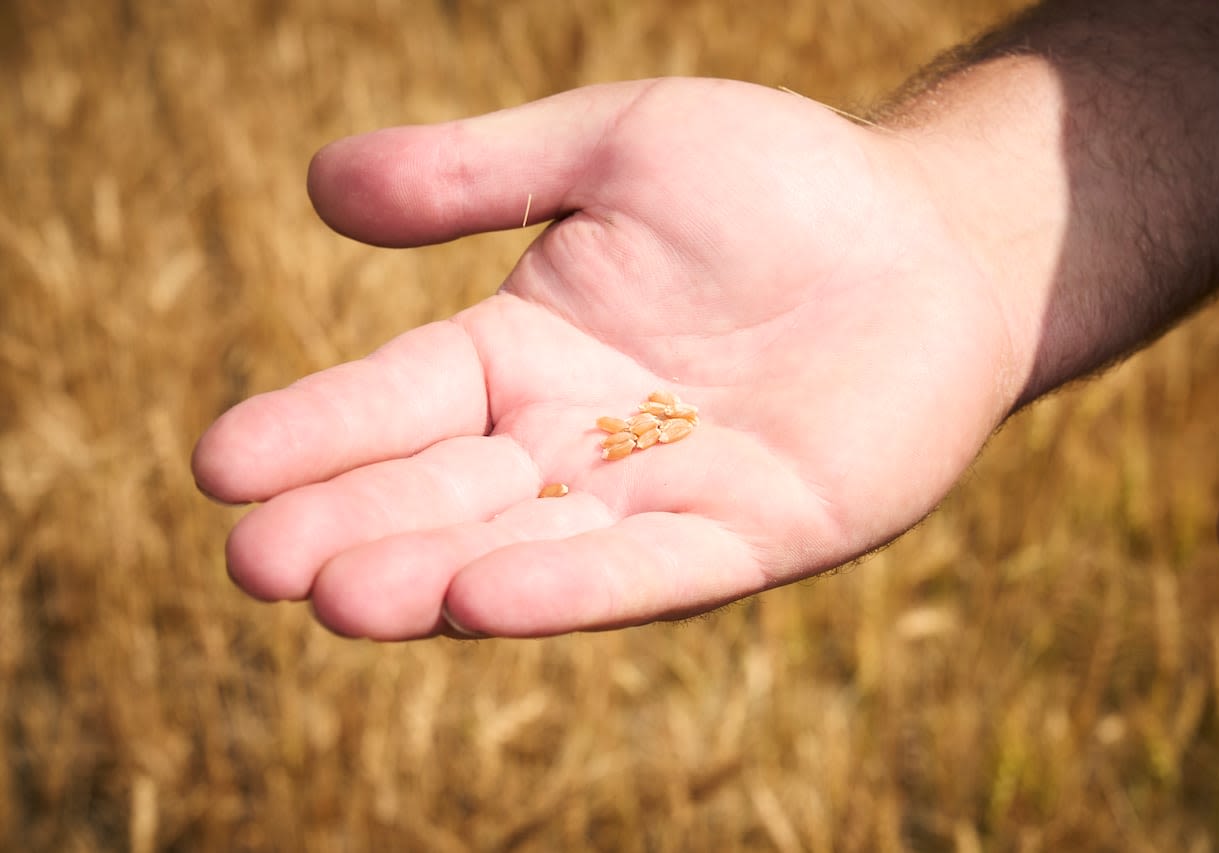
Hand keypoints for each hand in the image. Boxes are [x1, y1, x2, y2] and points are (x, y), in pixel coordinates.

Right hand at [191, 78, 1013, 638]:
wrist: (929, 233)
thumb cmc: (776, 181)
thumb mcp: (614, 147)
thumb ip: (478, 174)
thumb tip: (321, 186)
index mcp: (525, 351)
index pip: (398, 397)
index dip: (313, 429)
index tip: (219, 462)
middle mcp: (574, 439)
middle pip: (442, 489)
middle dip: (350, 525)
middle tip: (254, 562)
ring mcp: (658, 495)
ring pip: (524, 547)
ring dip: (430, 574)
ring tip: (337, 596)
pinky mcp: (750, 536)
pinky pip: (647, 568)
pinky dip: (567, 586)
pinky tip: (481, 595)